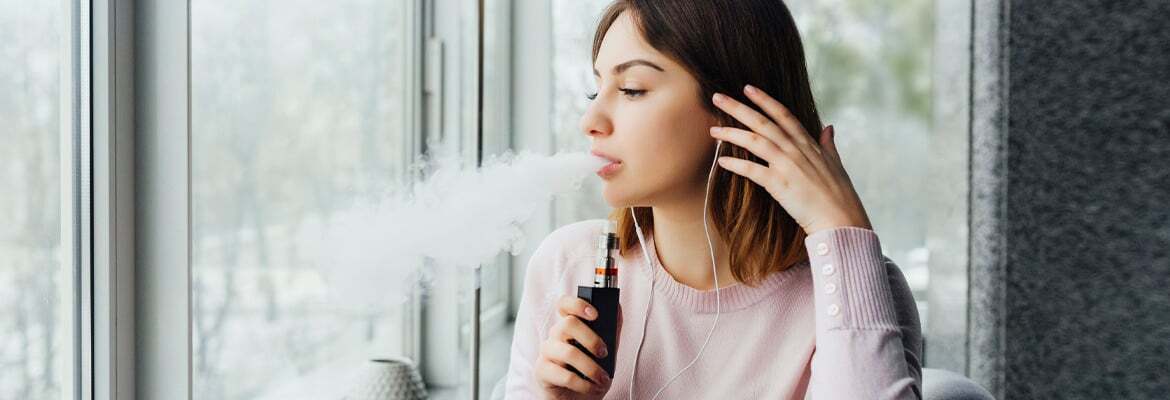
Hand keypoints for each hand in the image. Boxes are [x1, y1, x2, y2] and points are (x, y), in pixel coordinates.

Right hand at [534, 295, 620, 398]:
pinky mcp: (542, 372)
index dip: (577, 304)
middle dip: (591, 339)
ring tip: (602, 378)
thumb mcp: (606, 353)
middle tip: (604, 353)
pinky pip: (564, 375)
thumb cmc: (589, 374)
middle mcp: (555, 336)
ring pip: (568, 352)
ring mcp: (546, 353)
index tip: (595, 314)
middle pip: (567, 324)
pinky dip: (583, 384)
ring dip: (591, 367)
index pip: (564, 305)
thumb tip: (617, 307)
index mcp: (569, 327)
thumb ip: (611, 331)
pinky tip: (591, 387)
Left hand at [708, 84, 872, 234]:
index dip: (764, 100)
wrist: (842, 219)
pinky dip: (736, 164)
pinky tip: (721, 161)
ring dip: (732, 134)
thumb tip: (829, 127)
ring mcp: (787, 166)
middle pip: (762, 123)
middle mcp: (796, 150)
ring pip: (755, 142)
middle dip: (737, 108)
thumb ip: (828, 143)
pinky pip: (752, 170)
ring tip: (713, 130)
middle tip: (716, 97)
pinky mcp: (779, 185)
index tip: (747, 87)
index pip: (783, 114)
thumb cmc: (839, 194)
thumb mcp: (836, 163)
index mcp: (808, 144)